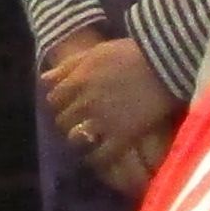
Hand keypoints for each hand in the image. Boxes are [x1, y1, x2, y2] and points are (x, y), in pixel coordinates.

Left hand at [41, 35, 179, 196]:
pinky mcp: (122, 136)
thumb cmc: (131, 53)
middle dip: (68, 119)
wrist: (165, 64)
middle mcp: (85, 102)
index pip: (54, 98)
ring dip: (78, 137)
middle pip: (62, 119)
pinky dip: (97, 157)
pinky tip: (99, 155)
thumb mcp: (96, 53)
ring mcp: (103, 121)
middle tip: (78, 120)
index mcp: (78, 80)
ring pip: (76, 137)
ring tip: (88, 136)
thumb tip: (44, 80)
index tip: (68, 103)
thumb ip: (69, 67)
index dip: (60, 101)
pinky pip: (101, 154)